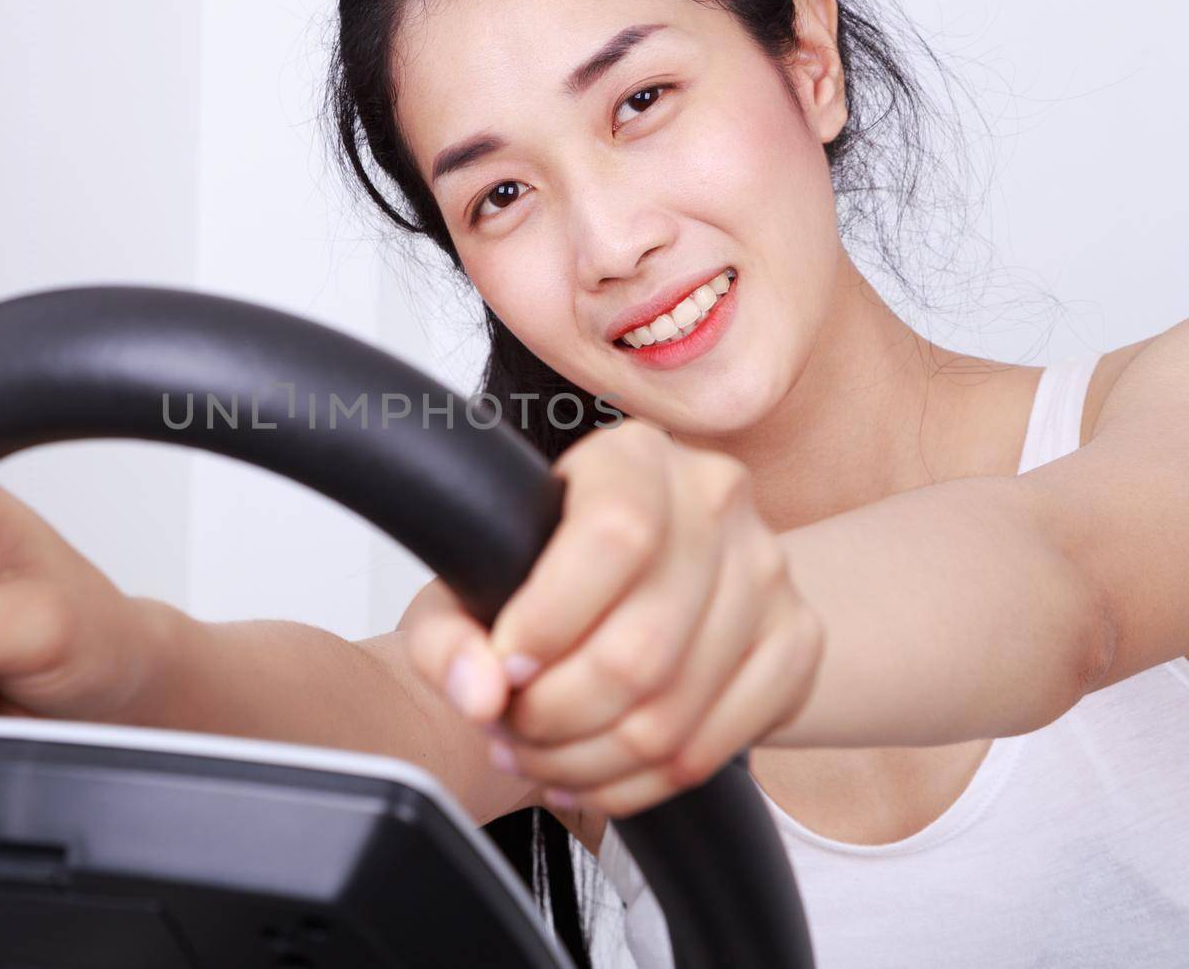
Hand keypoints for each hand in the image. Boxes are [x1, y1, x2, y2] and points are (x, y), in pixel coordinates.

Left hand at [404, 419, 823, 817]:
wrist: (643, 581)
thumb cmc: (545, 571)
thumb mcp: (470, 582)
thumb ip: (447, 635)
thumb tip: (480, 691)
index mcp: (634, 457)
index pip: (614, 534)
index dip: (550, 619)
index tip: (506, 665)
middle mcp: (716, 499)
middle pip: (642, 647)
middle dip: (554, 715)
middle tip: (508, 727)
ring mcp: (769, 572)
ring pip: (672, 715)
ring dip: (585, 760)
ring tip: (537, 752)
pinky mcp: (796, 643)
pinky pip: (713, 750)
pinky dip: (636, 786)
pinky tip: (590, 771)